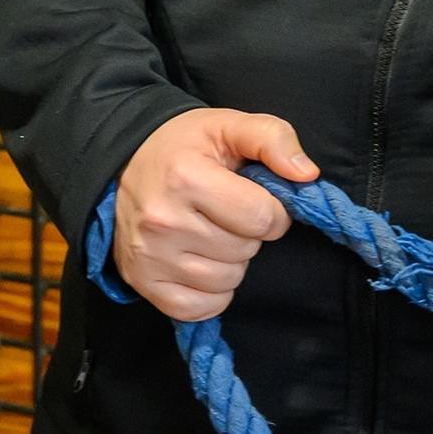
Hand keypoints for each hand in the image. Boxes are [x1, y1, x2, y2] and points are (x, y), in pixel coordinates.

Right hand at [112, 107, 317, 320]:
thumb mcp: (230, 125)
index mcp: (186, 178)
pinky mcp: (141, 283)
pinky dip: (211, 293)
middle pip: (245, 250)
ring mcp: (149, 257)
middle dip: (249, 233)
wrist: (126, 162)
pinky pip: (199, 308)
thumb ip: (274, 139)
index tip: (258, 199)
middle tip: (227, 213)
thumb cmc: (185, 146)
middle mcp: (163, 221)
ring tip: (212, 233)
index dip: (274, 211)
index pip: (262, 218)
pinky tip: (202, 261)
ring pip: (226, 281)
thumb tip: (307, 174)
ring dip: (232, 262)